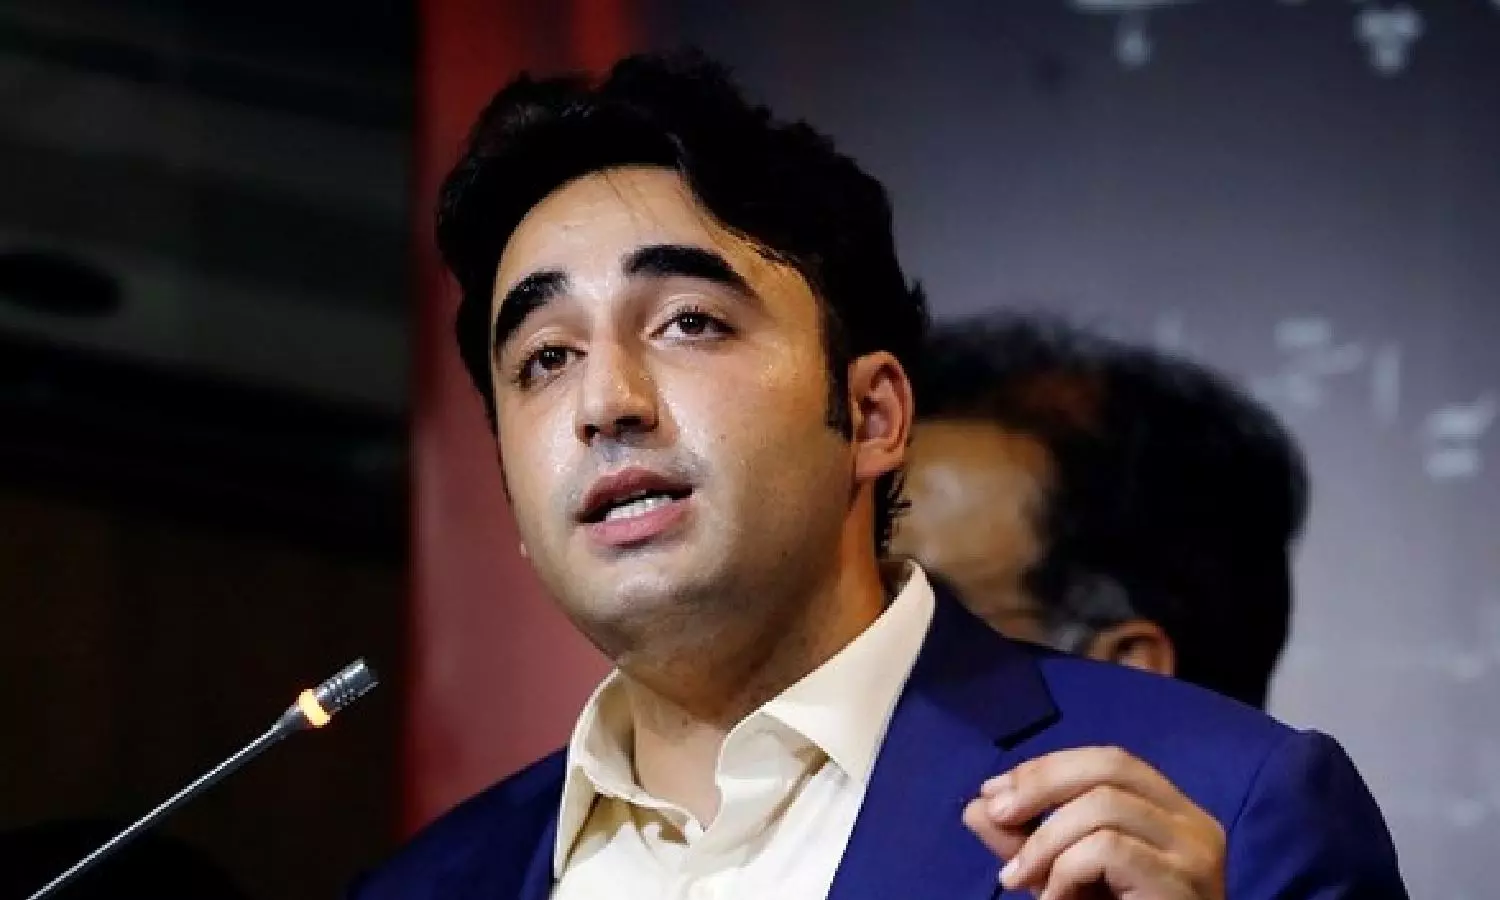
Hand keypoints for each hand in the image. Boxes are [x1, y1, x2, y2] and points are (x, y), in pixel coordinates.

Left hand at [962, 747, 1224, 899]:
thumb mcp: (1060, 878)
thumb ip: (1025, 844)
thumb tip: (976, 807)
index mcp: (1171, 813)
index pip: (1109, 761)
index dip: (1047, 768)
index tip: (992, 793)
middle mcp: (1194, 824)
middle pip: (1110, 766)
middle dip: (1040, 784)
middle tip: (997, 816)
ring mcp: (1195, 852)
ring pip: (1104, 805)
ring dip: (1045, 840)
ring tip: (1020, 880)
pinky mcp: (1183, 883)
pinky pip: (1107, 848)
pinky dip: (1065, 870)